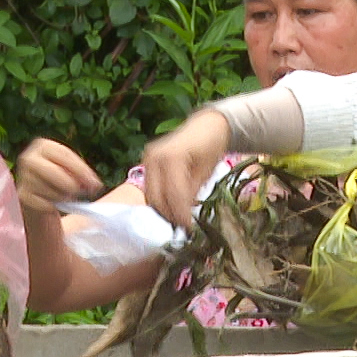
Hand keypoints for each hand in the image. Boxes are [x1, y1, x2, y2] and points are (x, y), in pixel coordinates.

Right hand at [16, 138, 103, 216]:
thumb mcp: (70, 170)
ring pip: (52, 191)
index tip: (95, 183)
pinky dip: (53, 207)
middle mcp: (29, 158)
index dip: (81, 170)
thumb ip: (82, 174)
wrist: (37, 197)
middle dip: (72, 185)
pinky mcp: (22, 195)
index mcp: (43, 145)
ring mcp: (23, 176)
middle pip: (56, 173)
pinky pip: (46, 204)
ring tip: (65, 196)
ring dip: (64, 197)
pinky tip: (53, 204)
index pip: (64, 155)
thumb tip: (94, 184)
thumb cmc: (58, 180)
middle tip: (84, 193)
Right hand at [140, 109, 230, 228]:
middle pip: (156, 197)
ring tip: (178, 221)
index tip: (189, 229)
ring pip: (150, 195)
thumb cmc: (210, 148)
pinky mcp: (146, 164)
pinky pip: (150, 189)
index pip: (173, 194)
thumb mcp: (205, 173)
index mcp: (171, 157)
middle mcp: (153, 157)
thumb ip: (191, 193)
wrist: (205, 127)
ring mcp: (147, 159)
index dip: (180, 214)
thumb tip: (182, 217)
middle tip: (183, 229)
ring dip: (163, 211)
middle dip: (169, 216)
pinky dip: (160, 201)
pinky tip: (172, 209)